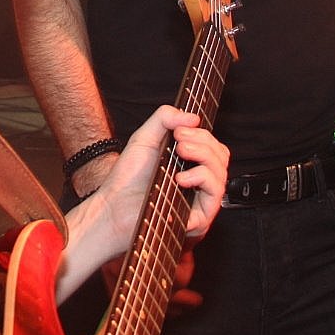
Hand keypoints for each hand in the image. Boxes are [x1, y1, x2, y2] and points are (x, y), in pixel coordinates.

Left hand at [96, 106, 228, 251]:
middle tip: (180, 141)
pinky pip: (215, 193)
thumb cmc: (128, 178)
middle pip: (220, 156)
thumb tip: (194, 117)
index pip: (212, 146)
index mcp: (189, 164)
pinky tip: (181, 177)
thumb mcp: (145, 137)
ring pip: (220, 172)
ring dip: (204, 155)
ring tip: (181, 151)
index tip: (180, 131)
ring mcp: (199, 200)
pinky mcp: (199, 217)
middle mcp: (198, 181)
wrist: (114, 206)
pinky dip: (202, 178)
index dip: (201, 134)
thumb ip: (165, 118)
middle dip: (203, 142)